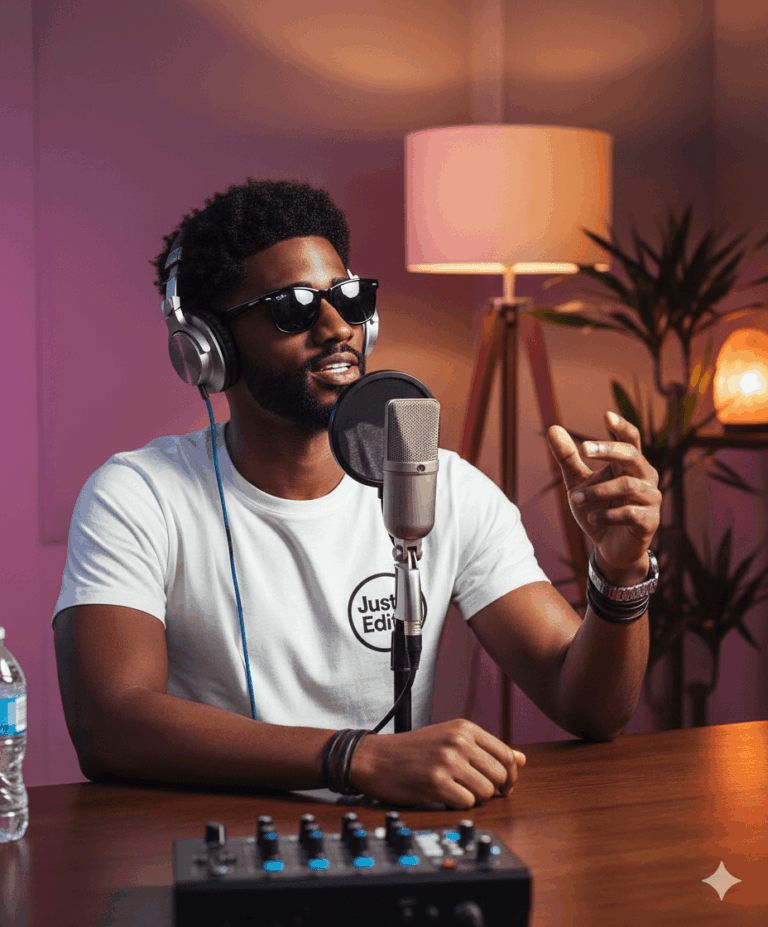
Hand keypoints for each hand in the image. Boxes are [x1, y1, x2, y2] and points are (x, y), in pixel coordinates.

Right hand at [350, 719, 525, 808]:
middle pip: (500, 775)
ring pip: (486, 791)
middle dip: (493, 789)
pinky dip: (459, 804)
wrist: (376, 758)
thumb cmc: (412, 750)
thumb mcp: (450, 738)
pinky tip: (445, 795)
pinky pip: (467, 803)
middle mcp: (459, 741)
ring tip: (456, 790)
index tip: (503, 785)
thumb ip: (486, 748)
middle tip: (475, 790)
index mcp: (465, 728)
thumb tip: (522, 758)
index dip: (510, 776)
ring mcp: (447, 761)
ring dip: (474, 797)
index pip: (507, 755)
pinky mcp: (436, 782)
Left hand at [546, 411, 660, 574]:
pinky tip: (592, 518)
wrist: (609, 548)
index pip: (630, 439)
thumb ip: (568, 457)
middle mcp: (645, 477)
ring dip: (598, 491)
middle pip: (632, 455)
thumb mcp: (577, 482)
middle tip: (583, 450)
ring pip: (628, 486)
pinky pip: (630, 513)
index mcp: (629, 464)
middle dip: (608, 450)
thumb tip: (552, 427)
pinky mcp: (649, 521)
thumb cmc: (597, 508)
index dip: (621, 426)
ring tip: (576, 499)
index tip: (606, 415)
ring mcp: (650, 499)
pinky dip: (608, 514)